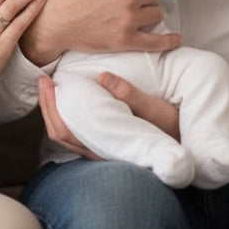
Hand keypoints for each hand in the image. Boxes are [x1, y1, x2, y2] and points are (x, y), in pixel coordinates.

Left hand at [38, 72, 180, 156]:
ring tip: (50, 86)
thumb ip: (129, 95)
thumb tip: (104, 77)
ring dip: (54, 110)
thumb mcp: (154, 109)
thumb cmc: (171, 127)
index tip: (47, 83)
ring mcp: (100, 149)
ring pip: (66, 134)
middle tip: (43, 80)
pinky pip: (76, 132)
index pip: (65, 132)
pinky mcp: (105, 143)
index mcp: (105, 145)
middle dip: (46, 106)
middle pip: (59, 134)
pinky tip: (67, 99)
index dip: (51, 108)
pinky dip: (65, 115)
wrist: (185, 148)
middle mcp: (98, 151)